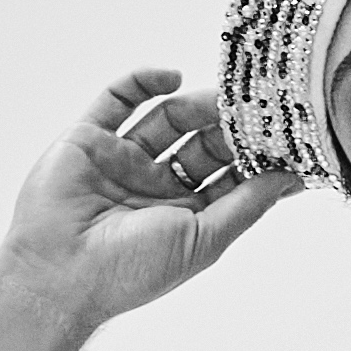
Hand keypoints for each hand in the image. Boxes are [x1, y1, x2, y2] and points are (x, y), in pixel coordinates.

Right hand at [6, 70, 295, 322]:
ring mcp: (122, 160)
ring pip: (167, 117)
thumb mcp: (205, 239)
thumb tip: (292, 176)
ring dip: (195, 103)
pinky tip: (171, 77)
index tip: (287, 132)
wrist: (58, 272)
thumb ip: (249, 204)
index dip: (256, 155)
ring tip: (220, 95)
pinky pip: (119, 99)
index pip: (229, 175)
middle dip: (228, 124)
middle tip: (257, 101)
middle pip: (202, 142)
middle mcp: (155, 186)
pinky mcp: (90, 138)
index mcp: (185, 215)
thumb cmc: (131, 270)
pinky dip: (144, 81)